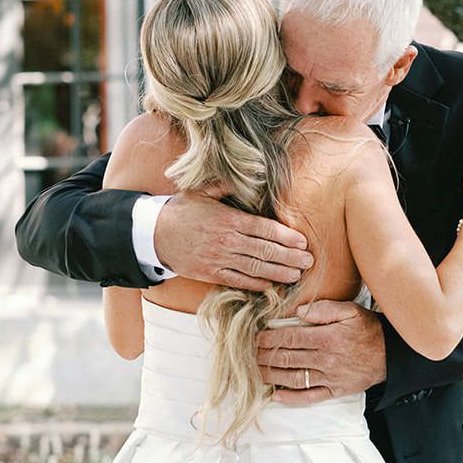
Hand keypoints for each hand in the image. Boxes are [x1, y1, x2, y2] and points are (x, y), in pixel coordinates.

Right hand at [154, 190, 312, 290]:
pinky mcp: (211, 273)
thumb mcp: (202, 191)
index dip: (287, 237)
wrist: (153, 234)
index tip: (302, 242)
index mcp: (229, 218)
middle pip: (266, 251)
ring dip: (280, 273)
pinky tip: (272, 286)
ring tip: (297, 275)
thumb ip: (227, 186)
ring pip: (256, 268)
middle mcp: (227, 240)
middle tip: (309, 262)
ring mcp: (219, 258)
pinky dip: (257, 285)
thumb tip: (249, 176)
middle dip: (291, 257)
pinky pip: (239, 281)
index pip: (265, 229)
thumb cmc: (181, 211)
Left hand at [257, 299, 386, 404]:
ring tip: (254, 372)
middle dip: (264, 356)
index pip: (291, 337)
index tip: (255, 336)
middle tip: (246, 354)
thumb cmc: (369, 330)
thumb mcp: (351, 310)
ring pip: (293, 378)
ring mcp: (329, 377)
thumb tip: (298, 310)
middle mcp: (326, 359)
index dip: (270, 337)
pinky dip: (291, 398)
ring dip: (270, 375)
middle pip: (287, 358)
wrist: (390, 355)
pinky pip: (309, 397)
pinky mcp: (334, 391)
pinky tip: (276, 396)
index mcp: (328, 338)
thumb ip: (324, 308)